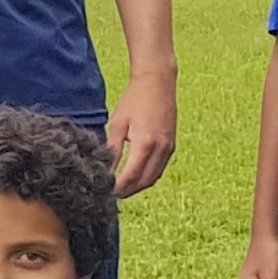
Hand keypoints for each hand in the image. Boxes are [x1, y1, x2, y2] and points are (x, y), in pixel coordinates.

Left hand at [110, 67, 178, 197]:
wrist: (158, 83)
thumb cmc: (135, 100)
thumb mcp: (118, 124)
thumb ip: (113, 149)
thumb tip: (106, 170)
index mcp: (146, 143)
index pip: (131, 176)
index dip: (118, 188)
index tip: (106, 192)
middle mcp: (161, 149)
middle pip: (144, 182)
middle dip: (128, 191)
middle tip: (112, 194)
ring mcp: (169, 148)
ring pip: (154, 178)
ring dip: (139, 186)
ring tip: (122, 188)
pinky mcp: (171, 146)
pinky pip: (160, 169)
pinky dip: (148, 176)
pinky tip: (135, 176)